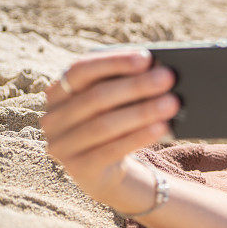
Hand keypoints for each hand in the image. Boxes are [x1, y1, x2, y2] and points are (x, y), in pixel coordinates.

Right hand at [41, 50, 179, 202]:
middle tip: (168, 77)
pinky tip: (162, 127)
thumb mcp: (117, 103)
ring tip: (173, 103)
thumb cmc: (115, 123)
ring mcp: (61, 146)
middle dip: (135, 86)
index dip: (114, 62)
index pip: (81, 70)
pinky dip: (139, 136)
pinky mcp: (78, 169)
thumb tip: (159, 70)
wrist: (107, 170)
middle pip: (96, 97)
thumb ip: (128, 84)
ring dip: (142, 112)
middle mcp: (53, 118)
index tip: (146, 57)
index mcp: (58, 92)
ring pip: (104, 125)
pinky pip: (111, 150)